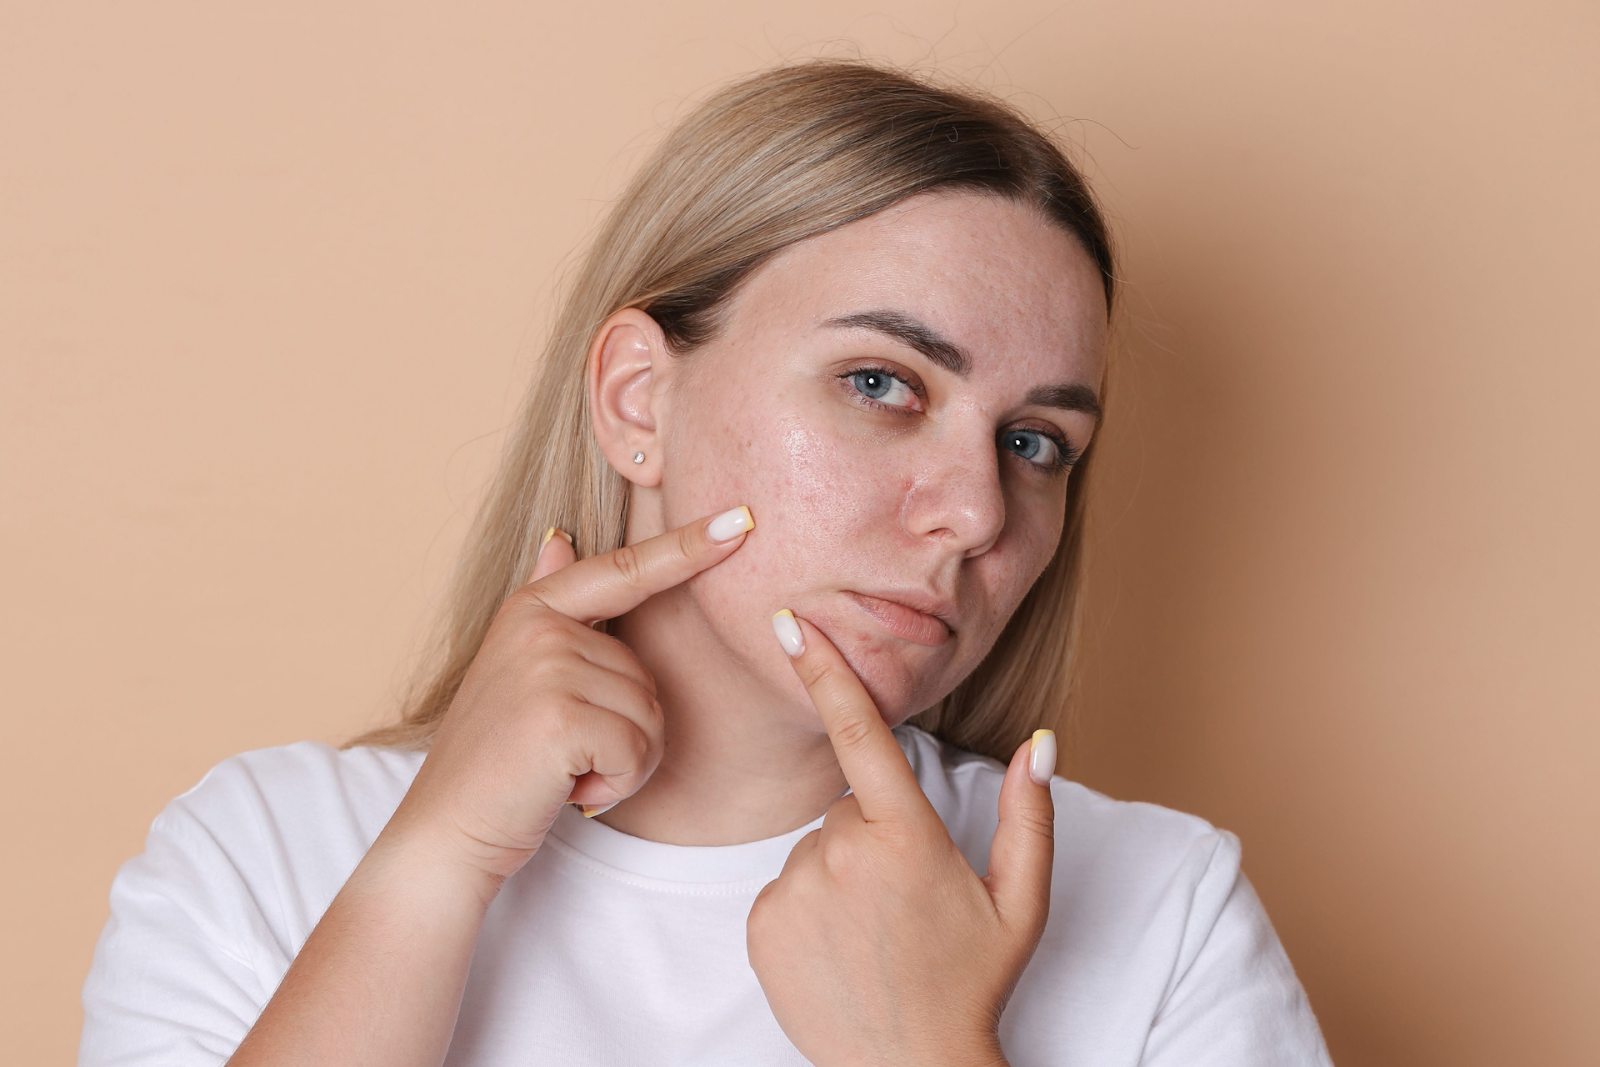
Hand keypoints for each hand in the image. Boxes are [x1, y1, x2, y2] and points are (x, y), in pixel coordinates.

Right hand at [390, 506, 755, 881]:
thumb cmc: (497, 757)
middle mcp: (540, 627)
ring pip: (649, 717)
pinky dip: (616, 783)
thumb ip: (551, 604)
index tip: (742, 519)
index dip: (688, 546)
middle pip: (647, 676)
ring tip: (565, 770)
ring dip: (623, 762)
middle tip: (568, 752)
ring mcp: (548, 667)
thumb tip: (560, 537)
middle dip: (626, 730)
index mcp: (534, 608)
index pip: (626, 569)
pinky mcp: (560, 717)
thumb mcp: (517, 669)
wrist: (445, 828)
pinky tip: (570, 789)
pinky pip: (637, 750)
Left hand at [747, 612, 1057, 1066]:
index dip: (826, 669)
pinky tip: (839, 946)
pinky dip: (807, 906)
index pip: (860, 733)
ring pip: (815, 848)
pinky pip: (784, 887)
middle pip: (848, 807)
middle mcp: (841, 855)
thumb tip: (1040, 743)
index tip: (789, 621)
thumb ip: (1030, 815)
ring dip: (840, 873)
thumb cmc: (973, 983)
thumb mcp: (1021, 902)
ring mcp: (795, 891)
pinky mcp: (761, 925)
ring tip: (874, 931)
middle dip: (874, 834)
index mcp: (907, 837)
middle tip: (905, 899)